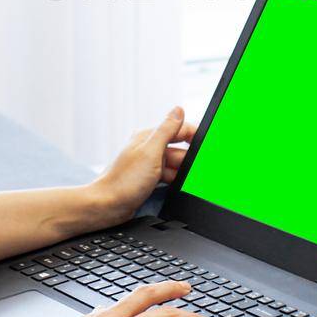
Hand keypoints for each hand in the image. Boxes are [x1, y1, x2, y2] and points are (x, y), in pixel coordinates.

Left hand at [91, 106, 197, 224]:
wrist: (107, 206)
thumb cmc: (124, 181)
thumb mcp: (151, 152)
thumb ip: (167, 130)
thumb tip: (179, 109)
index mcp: (148, 137)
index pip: (179, 129)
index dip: (195, 136)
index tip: (209, 144)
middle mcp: (149, 148)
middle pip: (179, 149)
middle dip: (188, 160)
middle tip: (197, 171)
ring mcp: (149, 164)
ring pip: (175, 164)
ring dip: (181, 172)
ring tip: (182, 181)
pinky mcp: (148, 179)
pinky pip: (168, 176)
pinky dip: (175, 180)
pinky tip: (178, 186)